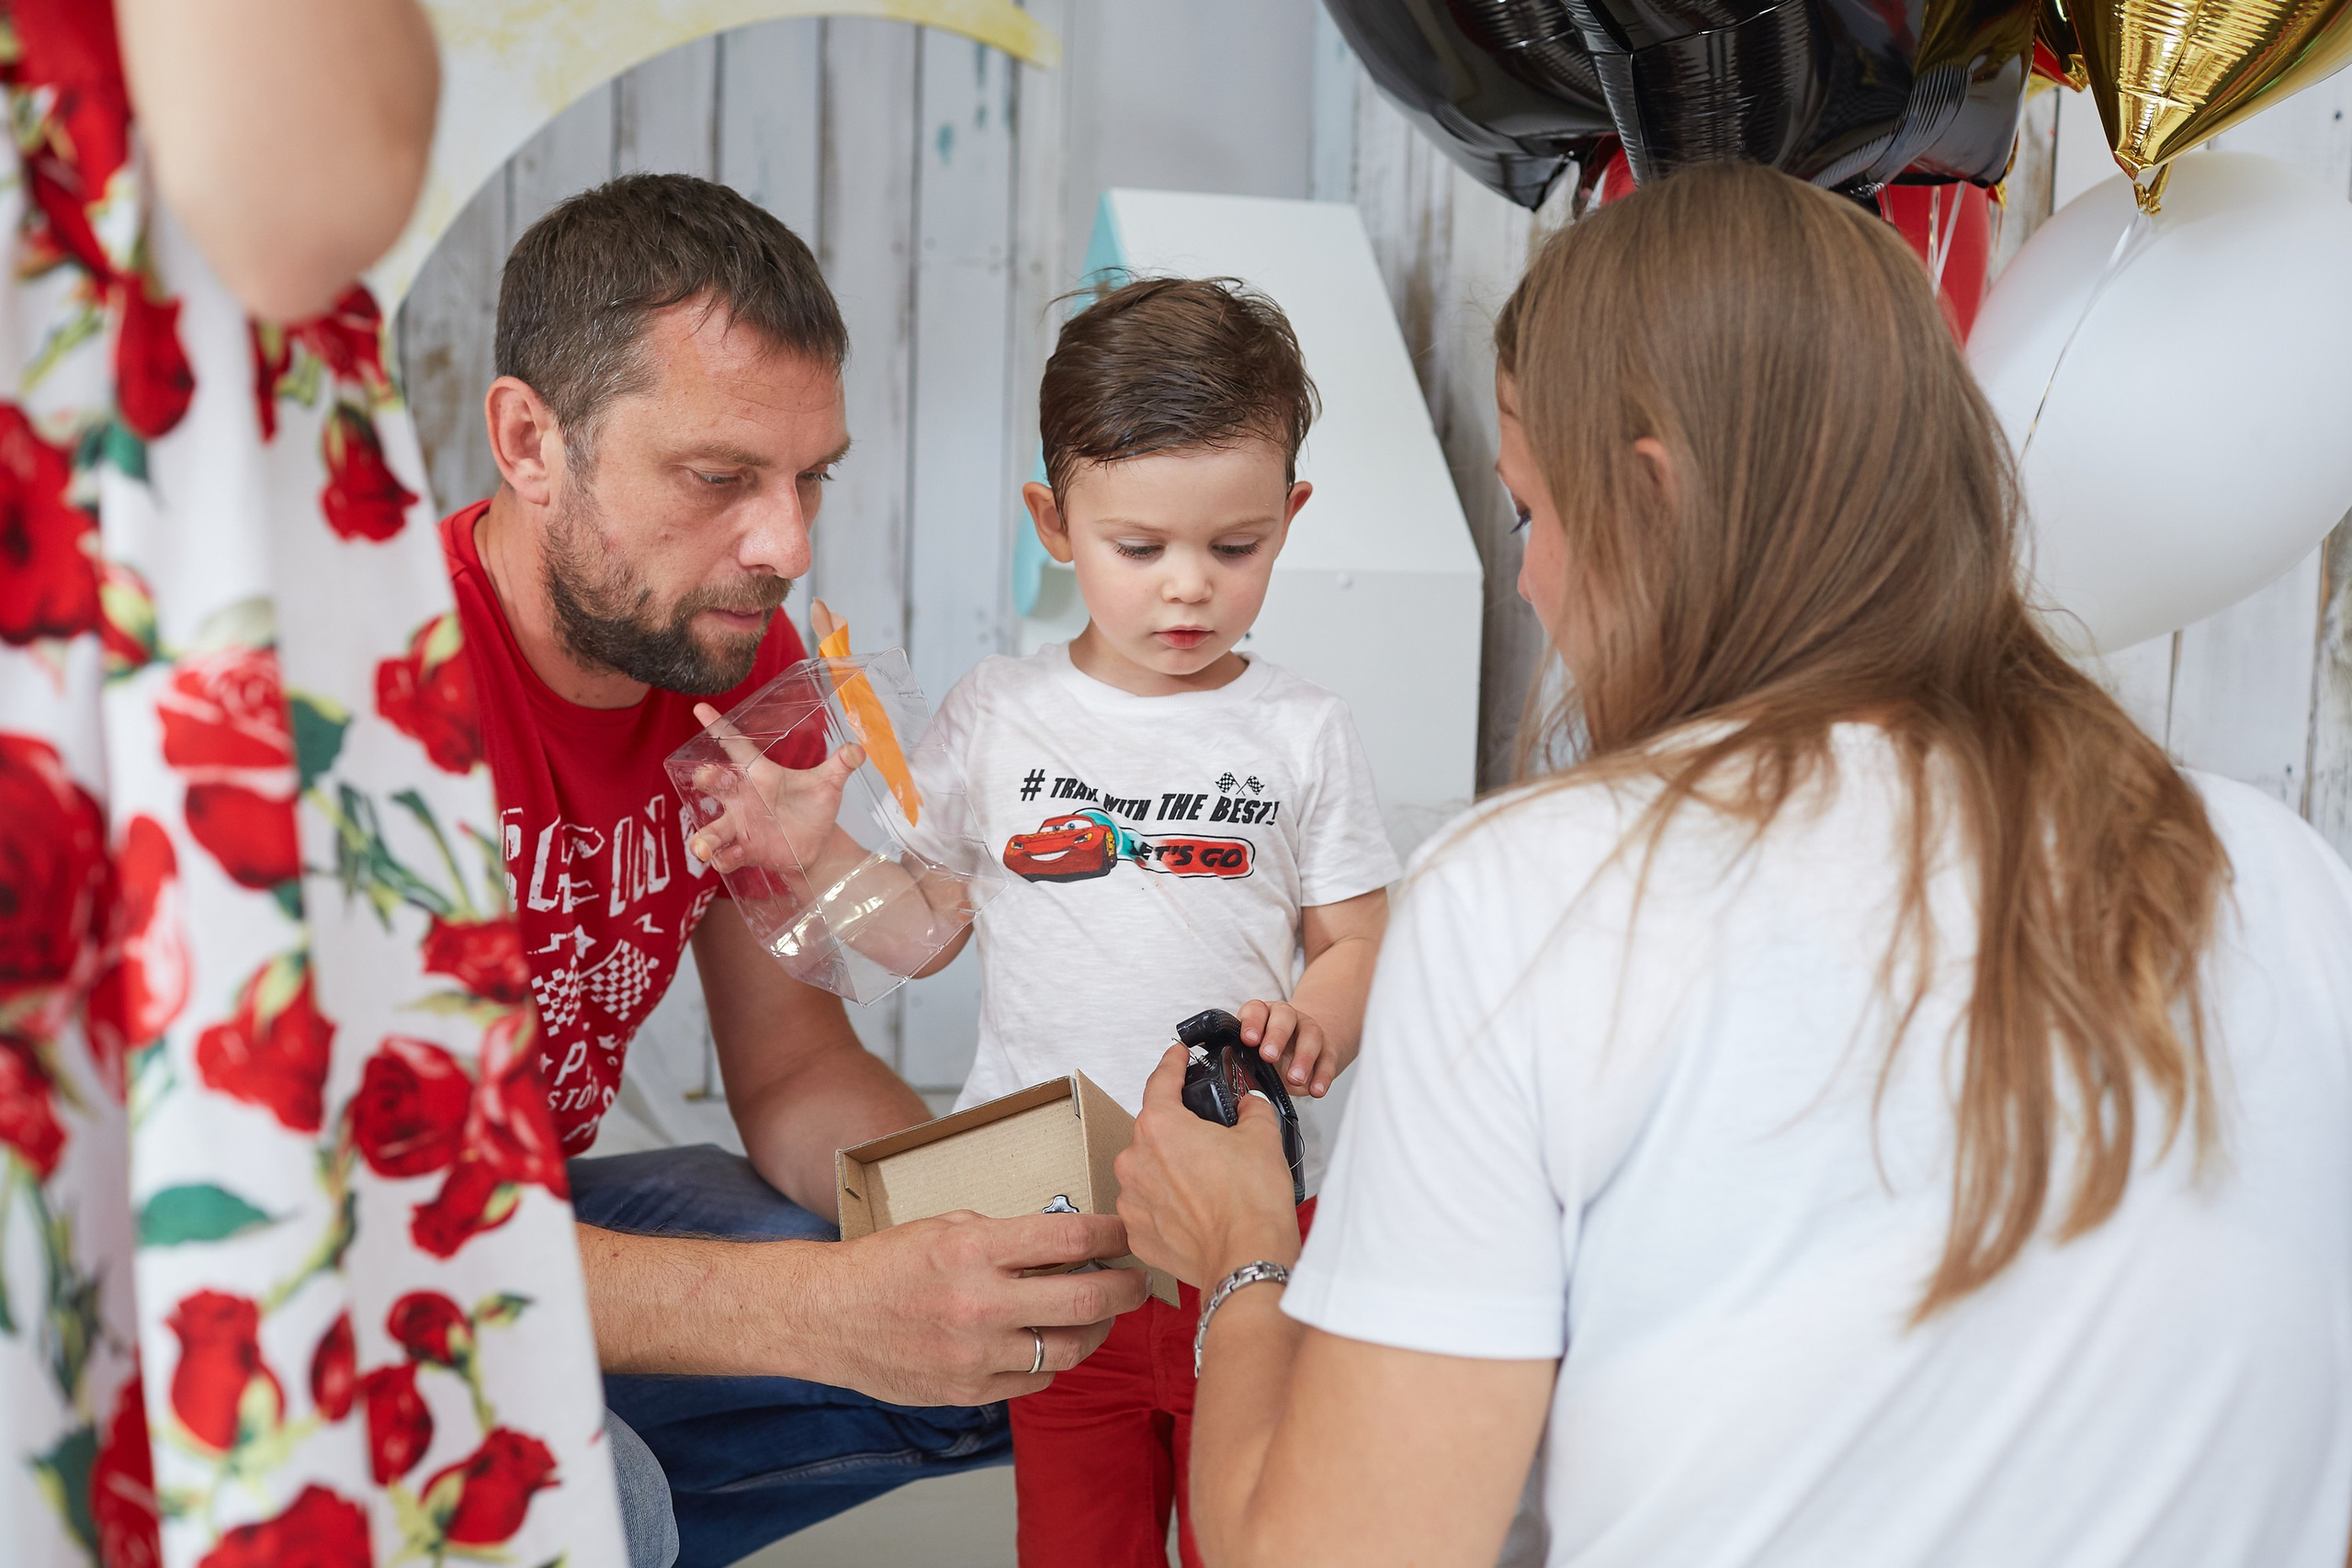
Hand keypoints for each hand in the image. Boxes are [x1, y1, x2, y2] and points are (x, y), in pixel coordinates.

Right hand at [687, 700, 863, 878]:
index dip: (719, 727)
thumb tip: (858, 749)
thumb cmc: (815, 807)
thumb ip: (842, 764)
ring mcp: (741, 825)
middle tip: (705, 776)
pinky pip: (727, 855)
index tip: (701, 709)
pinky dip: (724, 858)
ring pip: (714, 828)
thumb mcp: (829, 783)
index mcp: (760, 774)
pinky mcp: (746, 850)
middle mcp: (744, 797)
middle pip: (717, 783)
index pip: (737, 746)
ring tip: (702, 846)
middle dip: (708, 778)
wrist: (818, 845)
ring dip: (705, 837)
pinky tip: (728, 858)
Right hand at [814, 1210, 1150, 1404]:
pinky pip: (1036, 1380)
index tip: (1128, 1233)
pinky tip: (1050, 1341)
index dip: (1113, 1233)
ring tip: (1101, 1315)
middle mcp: (980, 1303)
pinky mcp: (970, 1390)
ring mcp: (976, 1353)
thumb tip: (1064, 1241)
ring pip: (1070, 1348)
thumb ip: (1005, 1235)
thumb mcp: (946, 1225)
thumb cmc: (884, 1265)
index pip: (1071, 1236)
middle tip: (1139, 1281)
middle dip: (1127, 1288)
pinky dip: (1053, 1361)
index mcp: (974, 1248)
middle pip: (1087, 1298)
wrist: (827, 1316)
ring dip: (1097, 1330)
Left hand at [1116, 1045, 1302, 1287]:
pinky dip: (1167, 1206)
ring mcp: (1132, 1199)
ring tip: (1208, 1185)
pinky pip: (1148, 1207)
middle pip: (1154, 1131)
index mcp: (1160, 1127)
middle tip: (1212, 1143)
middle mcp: (1136, 1160)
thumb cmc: (1250, 1206)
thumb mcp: (1262, 1137)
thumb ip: (1251, 1110)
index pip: (1161, 1081)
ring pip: (1149, 1171)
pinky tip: (1196, 1211)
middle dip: (1181, 1133)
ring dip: (1171, 1171)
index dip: (1173, 1063)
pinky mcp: (1137, 1233)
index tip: (1177, 1056)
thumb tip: (1248, 1106)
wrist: (1246, 1261)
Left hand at [1239, 998, 1342, 1096]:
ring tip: (1295, 1078)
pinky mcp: (1328, 1049)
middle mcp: (1287, 1018)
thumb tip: (1234, 1074)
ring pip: (1310, 1036)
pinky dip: (1322, 1076)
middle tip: (1269, 1056)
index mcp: (1264, 1014)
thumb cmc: (1272, 1052)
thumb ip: (1245, 1058)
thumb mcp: (1254, 1052)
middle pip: (1285, 1016)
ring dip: (1304, 1057)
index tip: (1248, 1040)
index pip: (1257, 1009)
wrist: (1303, 1051)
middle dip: (1276, 1035)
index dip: (1252, 1022)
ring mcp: (1309, 1031)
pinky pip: (1327, 1059)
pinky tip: (1316, 1089)